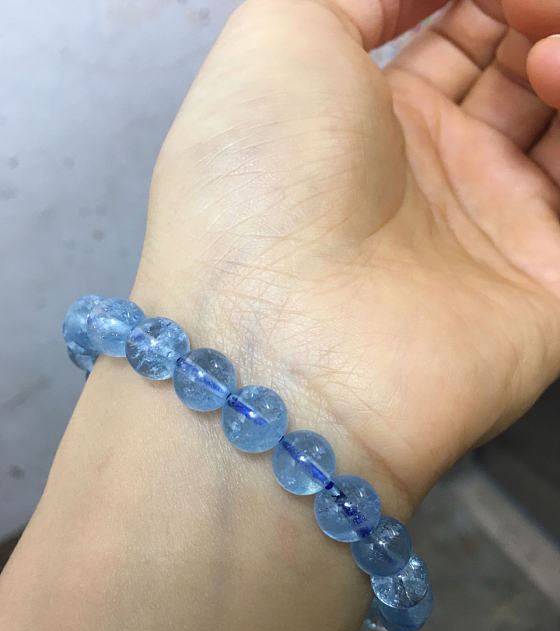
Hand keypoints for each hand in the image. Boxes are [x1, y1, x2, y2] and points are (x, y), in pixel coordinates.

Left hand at [133, 0, 559, 517]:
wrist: (274, 344)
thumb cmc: (254, 185)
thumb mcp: (280, 40)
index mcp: (375, 118)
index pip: (467, 32)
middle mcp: (439, 174)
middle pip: (524, 72)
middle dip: (537, 22)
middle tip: (530, 21)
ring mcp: (496, 230)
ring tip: (542, 62)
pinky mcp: (546, 288)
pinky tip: (558, 90)